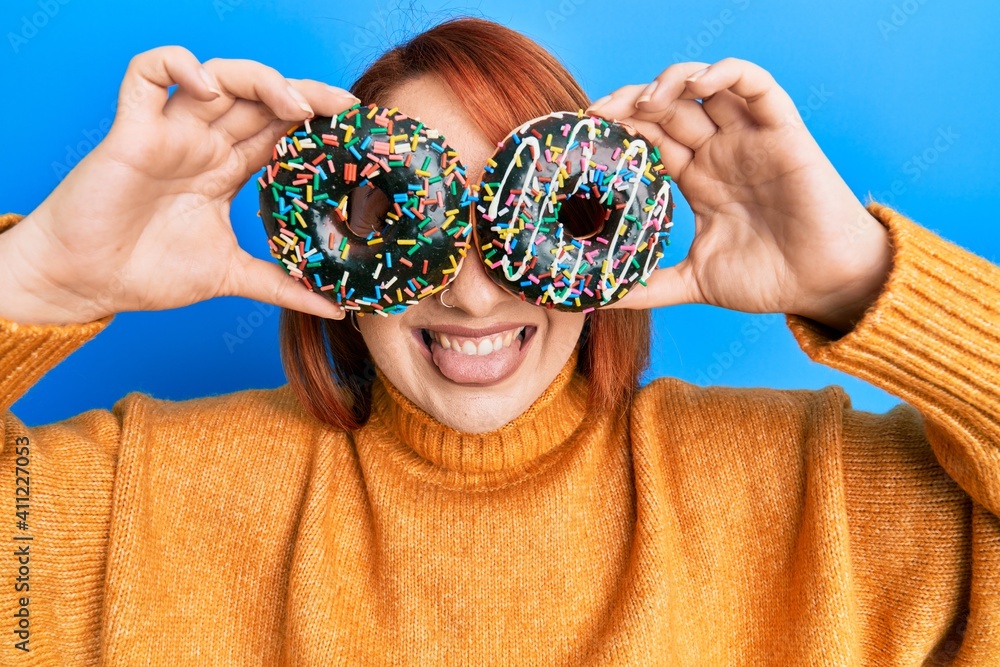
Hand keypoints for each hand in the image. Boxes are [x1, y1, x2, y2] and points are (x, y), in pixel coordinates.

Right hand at [0, 46, 357, 324]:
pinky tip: (210, 92)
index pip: (280, 130)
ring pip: (218, 76)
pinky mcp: (131, 130)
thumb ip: (284, 286)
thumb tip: (338, 308)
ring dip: (260, 79)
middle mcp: (202, 144)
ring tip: (293, 105)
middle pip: (260, 98)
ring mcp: (169, 133)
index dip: (317, 122)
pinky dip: (179, 67)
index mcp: (226, 170)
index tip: (357, 131)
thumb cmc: (149, 273)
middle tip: (343, 110)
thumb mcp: (232, 277)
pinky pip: (148, 74)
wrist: (87, 284)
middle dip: (305, 95)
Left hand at [589, 58, 892, 332]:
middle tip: (599, 114)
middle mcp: (720, 152)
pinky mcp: (783, 131)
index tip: (585, 136)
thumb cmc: (768, 280)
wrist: (824, 286)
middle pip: (668, 107)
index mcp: (697, 179)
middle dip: (630, 103)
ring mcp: (750, 139)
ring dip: (671, 82)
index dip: (620, 129)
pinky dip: (725, 73)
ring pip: (706, 87)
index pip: (650, 138)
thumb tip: (600, 301)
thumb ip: (649, 287)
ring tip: (644, 102)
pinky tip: (697, 87)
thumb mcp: (693, 282)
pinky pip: (756, 84)